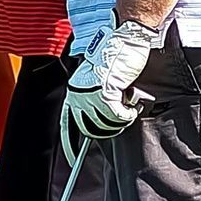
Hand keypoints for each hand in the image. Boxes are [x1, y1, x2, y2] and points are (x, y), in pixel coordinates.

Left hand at [61, 18, 162, 162]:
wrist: (125, 39)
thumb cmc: (116, 56)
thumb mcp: (98, 79)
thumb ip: (93, 97)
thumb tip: (98, 120)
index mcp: (74, 91)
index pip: (68, 124)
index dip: (70, 146)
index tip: (73, 160)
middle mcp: (79, 94)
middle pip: (90, 129)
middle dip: (107, 130)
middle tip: (121, 118)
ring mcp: (92, 95)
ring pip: (106, 125)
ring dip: (120, 120)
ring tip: (127, 107)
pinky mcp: (107, 93)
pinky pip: (118, 117)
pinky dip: (127, 115)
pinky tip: (131, 106)